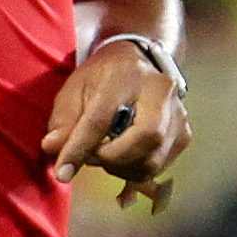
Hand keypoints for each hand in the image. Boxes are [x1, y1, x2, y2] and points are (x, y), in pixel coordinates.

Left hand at [44, 37, 190, 209]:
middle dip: (114, 158)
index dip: (80, 148)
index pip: (102, 118)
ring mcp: (178, 113)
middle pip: (146, 137)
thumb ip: (63, 121)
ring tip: (104, 155)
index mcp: (126, 76)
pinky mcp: (183, 134)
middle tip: (92, 157)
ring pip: (154, 159)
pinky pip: (159, 166)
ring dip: (122, 169)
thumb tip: (52, 149)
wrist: (137, 65)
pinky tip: (121, 159)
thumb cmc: (101, 78)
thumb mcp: (74, 91)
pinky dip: (135, 171)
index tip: (62, 171)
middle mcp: (160, 91)